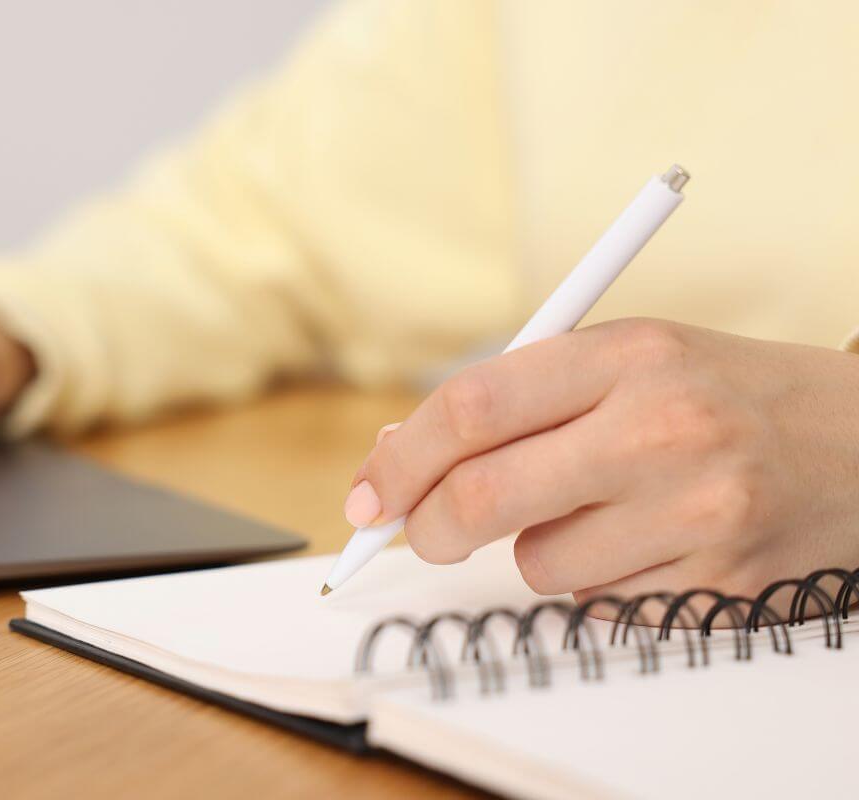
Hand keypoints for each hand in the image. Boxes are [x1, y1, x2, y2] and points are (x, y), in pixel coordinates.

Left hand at [345, 319, 858, 601]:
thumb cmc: (723, 394)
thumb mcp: (626, 359)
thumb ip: (518, 398)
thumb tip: (399, 454)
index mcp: (627, 354)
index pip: (472, 407)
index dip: (400, 459)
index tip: (368, 492)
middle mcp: (661, 429)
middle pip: (483, 498)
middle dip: (428, 526)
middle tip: (421, 530)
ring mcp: (696, 512)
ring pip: (538, 565)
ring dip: (538, 549)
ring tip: (600, 509)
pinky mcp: (719, 582)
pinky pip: (599, 602)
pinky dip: (597, 578)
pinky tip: (650, 539)